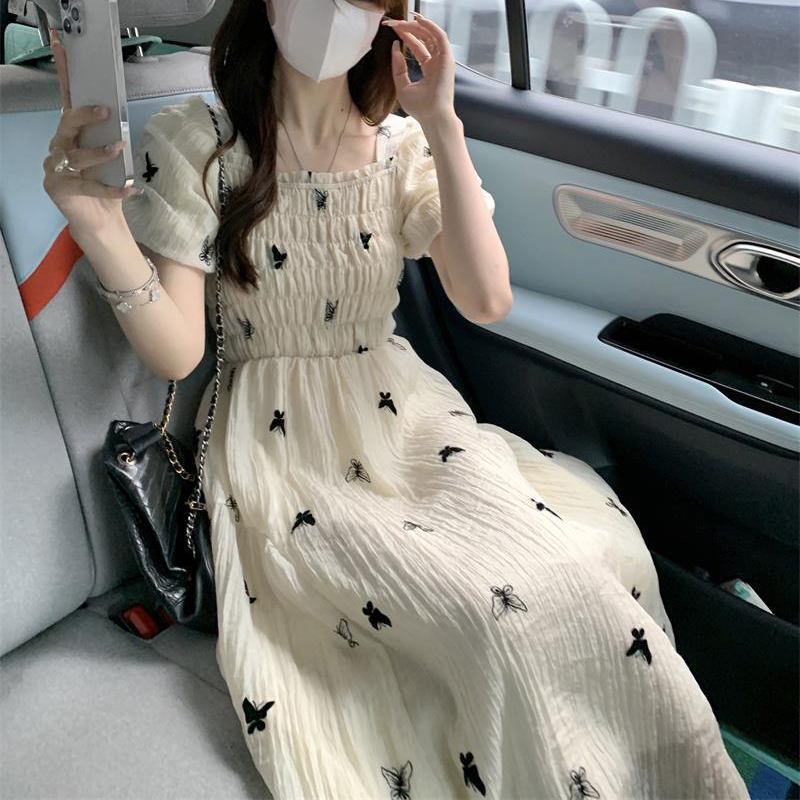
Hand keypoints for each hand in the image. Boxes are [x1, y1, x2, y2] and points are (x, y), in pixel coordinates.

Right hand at [42, 28, 139, 240]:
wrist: (100, 220)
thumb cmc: (105, 184)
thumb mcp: (112, 158)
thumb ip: (111, 137)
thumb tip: (119, 114)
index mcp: (71, 135)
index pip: (67, 100)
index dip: (65, 75)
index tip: (62, 46)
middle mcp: (59, 147)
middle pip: (67, 124)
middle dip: (85, 116)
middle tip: (107, 111)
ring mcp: (55, 167)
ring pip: (76, 155)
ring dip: (99, 152)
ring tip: (119, 150)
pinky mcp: (59, 188)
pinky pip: (88, 186)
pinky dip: (112, 189)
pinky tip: (130, 189)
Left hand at [382, 11, 456, 125]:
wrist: (432, 117)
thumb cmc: (420, 108)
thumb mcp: (402, 85)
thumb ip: (398, 68)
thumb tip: (395, 48)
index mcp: (428, 69)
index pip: (418, 46)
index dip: (406, 36)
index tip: (393, 29)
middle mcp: (437, 62)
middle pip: (424, 38)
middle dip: (409, 29)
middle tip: (393, 23)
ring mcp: (443, 60)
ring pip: (431, 35)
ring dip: (416, 26)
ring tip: (401, 22)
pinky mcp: (447, 58)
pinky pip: (440, 36)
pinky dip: (430, 26)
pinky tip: (418, 20)